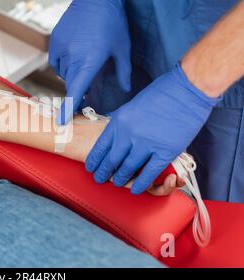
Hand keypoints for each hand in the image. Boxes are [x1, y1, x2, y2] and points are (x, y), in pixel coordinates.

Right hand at [49, 0, 131, 124]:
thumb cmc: (112, 22)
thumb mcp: (122, 48)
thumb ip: (123, 72)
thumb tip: (125, 89)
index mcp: (90, 61)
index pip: (76, 90)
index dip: (69, 108)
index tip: (62, 122)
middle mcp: (73, 57)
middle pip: (71, 84)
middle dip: (78, 91)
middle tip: (89, 95)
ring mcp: (61, 49)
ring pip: (64, 73)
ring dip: (74, 75)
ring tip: (86, 62)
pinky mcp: (54, 42)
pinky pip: (57, 62)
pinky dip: (65, 64)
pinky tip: (76, 56)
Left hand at [86, 63, 218, 194]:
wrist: (187, 90)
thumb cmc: (161, 93)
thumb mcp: (132, 105)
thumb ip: (122, 122)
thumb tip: (113, 131)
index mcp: (119, 121)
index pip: (101, 146)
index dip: (95, 160)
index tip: (91, 168)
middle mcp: (129, 134)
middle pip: (111, 160)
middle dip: (103, 173)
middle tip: (99, 179)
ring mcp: (146, 144)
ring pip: (128, 169)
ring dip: (121, 179)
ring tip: (117, 183)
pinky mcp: (165, 152)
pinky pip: (149, 173)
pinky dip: (141, 184)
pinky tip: (136, 189)